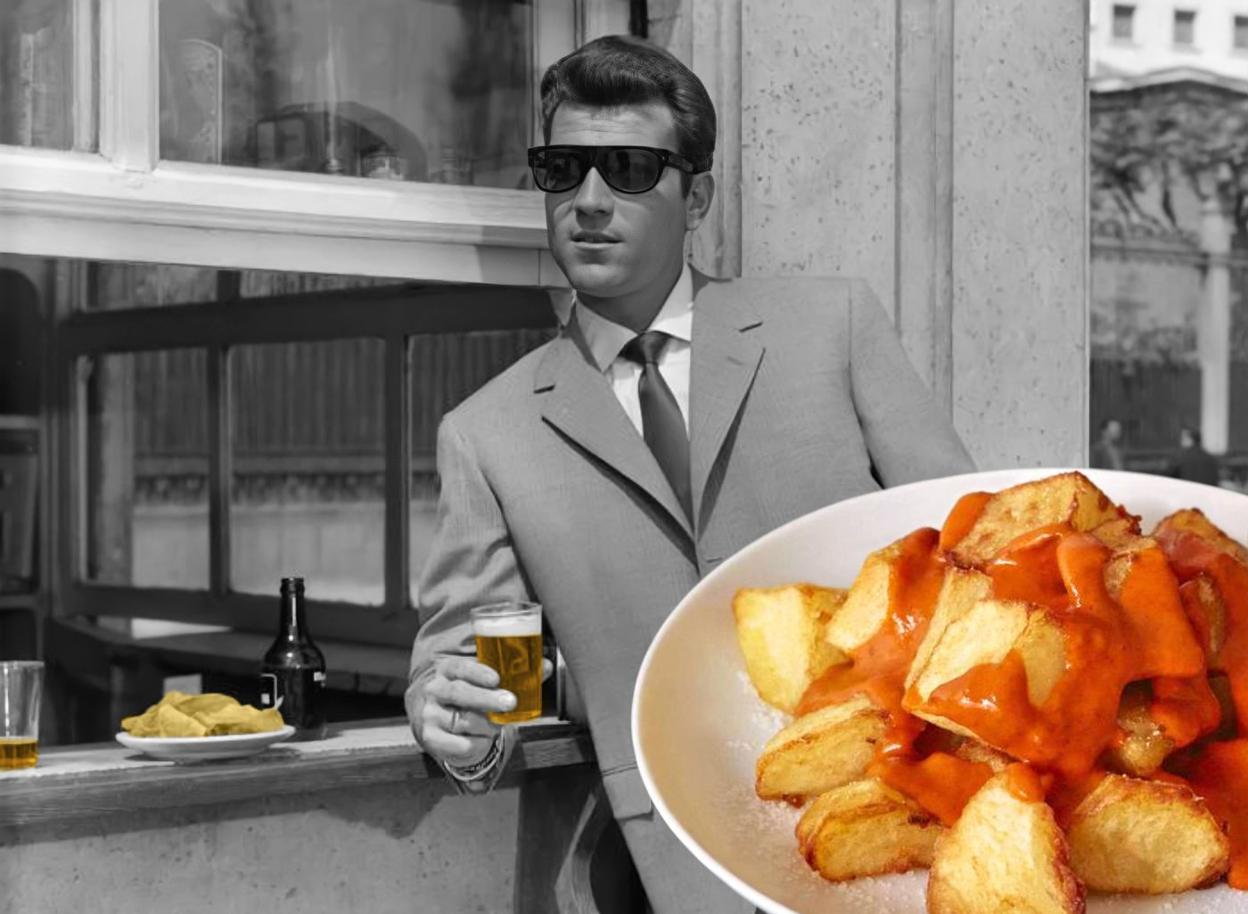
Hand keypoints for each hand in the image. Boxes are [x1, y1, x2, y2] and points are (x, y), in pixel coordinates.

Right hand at [409, 655, 554, 768]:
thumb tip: (547, 667)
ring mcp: (430, 714)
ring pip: (462, 720)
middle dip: (487, 698)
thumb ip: (514, 675)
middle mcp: (435, 689)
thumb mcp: (483, 682)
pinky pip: (458, 743)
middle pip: (460, 693)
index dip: (477, 672)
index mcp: (447, 670)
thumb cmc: (469, 696)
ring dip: (485, 725)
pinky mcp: (430, 737)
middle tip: (510, 702)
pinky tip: (482, 740)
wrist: (436, 720)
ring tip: (497, 725)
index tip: (496, 678)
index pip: (459, 667)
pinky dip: (475, 744)